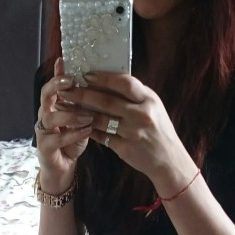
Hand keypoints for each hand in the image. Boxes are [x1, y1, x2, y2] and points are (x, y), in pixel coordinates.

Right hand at [35, 58, 93, 190]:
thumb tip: (99, 82)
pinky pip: (56, 138)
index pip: (53, 84)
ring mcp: (42, 132)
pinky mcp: (45, 148)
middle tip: (73, 83)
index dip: (57, 73)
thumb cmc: (72, 140)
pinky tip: (87, 130)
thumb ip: (85, 102)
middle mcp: (45, 115)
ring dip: (70, 114)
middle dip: (58, 86)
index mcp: (53, 105)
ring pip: (51, 117)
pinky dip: (73, 134)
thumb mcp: (81, 118)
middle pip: (45, 95)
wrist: (62, 168)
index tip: (64, 61)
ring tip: (88, 115)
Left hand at [63, 71, 192, 189]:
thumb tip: (109, 81)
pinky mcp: (125, 148)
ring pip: (101, 120)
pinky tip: (76, 125)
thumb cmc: (158, 130)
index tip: (86, 74)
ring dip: (81, 113)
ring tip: (66, 107)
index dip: (104, 78)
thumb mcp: (153, 107)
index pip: (124, 83)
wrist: (168, 160)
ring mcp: (133, 132)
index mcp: (149, 99)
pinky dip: (88, 130)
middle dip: (84, 94)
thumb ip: (134, 96)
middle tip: (66, 90)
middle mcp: (142, 114)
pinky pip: (102, 137)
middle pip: (108, 101)